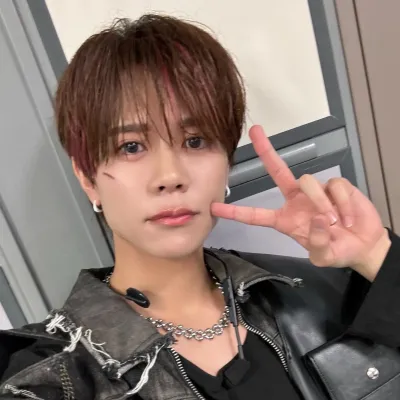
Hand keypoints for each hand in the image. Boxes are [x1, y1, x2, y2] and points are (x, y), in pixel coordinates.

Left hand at [211, 126, 390, 280]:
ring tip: (335, 223)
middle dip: (266, 151)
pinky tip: (347, 218)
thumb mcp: (324, 256)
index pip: (256, 215)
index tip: (215, 207)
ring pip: (308, 181)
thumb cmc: (338, 250)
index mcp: (285, 219)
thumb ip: (318, 245)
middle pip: (278, 170)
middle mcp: (296, 200)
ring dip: (321, 203)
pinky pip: (334, 186)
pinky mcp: (336, 186)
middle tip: (254, 132)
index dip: (236, 212)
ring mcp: (315, 191)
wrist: (364, 245)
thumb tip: (318, 220)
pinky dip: (343, 204)